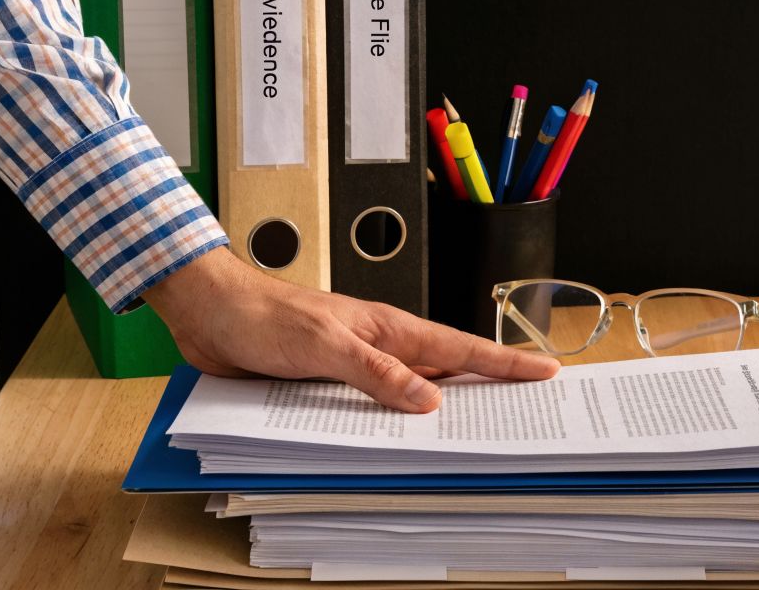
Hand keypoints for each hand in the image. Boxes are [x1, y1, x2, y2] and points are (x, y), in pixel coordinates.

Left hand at [144, 246, 558, 412]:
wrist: (212, 312)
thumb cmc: (264, 314)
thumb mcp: (326, 345)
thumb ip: (376, 373)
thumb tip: (428, 402)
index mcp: (389, 329)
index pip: (459, 349)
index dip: (505, 362)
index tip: (546, 370)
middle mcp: (379, 349)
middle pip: (444, 376)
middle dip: (487, 391)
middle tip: (526, 413)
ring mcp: (355, 368)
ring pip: (409, 397)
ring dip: (437, 415)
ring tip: (474, 439)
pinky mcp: (328, 386)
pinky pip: (369, 411)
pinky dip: (389, 427)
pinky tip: (395, 446)